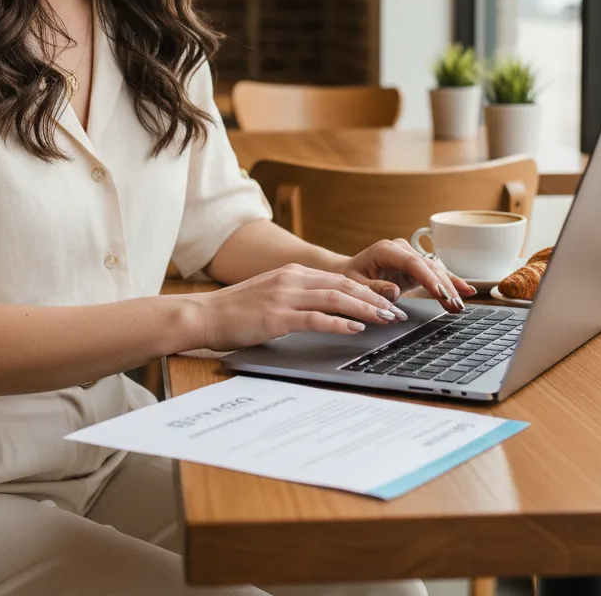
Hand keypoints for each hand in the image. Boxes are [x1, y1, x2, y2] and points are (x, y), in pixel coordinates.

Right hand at [189, 263, 409, 350]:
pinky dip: (338, 323)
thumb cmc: (235, 311)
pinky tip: (354, 329)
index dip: (366, 290)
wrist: (204, 315)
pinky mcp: (277, 316)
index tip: (386, 301)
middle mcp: (292, 279)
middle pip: (343, 285)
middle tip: (397, 311)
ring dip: (365, 309)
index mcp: (292, 272)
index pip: (338, 279)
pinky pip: (315, 318)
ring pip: (335, 298)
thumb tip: (323, 310)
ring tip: (386, 319)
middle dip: (374, 298)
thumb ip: (295, 296)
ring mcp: (284, 296)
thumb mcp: (270, 294)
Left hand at [342, 239, 476, 313]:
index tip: (441, 293)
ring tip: (461, 305)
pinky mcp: (415, 267)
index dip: (429, 278)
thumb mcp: (355, 286)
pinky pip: (435, 274)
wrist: (348, 273)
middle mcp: (401, 249)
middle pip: (428, 267)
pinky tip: (467, 290)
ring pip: (435, 270)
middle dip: (444, 287)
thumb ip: (373, 289)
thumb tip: (394, 291)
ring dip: (450, 288)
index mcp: (385, 250)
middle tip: (455, 306)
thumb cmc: (349, 278)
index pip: (412, 263)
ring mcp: (410, 256)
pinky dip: (450, 283)